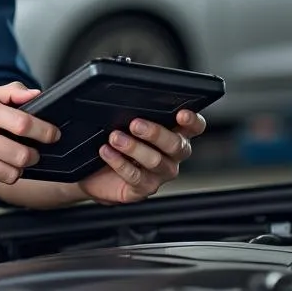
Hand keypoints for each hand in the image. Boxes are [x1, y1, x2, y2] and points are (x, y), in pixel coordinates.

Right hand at [0, 81, 59, 187]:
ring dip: (16, 168)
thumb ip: (9, 94)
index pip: (25, 124)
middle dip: (33, 155)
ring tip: (7, 158)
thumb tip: (36, 94)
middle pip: (23, 155)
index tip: (52, 135)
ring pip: (11, 174)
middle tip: (30, 150)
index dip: (45, 132)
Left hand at [77, 109, 204, 205]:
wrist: (96, 173)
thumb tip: (130, 101)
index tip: (181, 114)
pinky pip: (135, 176)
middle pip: (176, 145)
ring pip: (155, 161)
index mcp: (175, 135)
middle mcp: (173, 156)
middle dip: (156, 133)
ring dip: (133, 147)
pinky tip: (107, 152)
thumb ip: (138, 114)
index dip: (193, 121)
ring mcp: (160, 174)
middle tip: (135, 124)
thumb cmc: (117, 142)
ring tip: (115, 138)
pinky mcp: (144, 188)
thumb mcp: (128, 125)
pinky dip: (119, 162)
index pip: (195, 127)